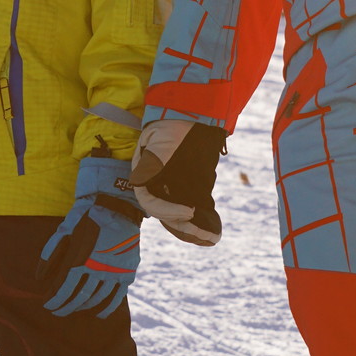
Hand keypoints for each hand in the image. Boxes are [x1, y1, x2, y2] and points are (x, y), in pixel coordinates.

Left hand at [38, 154, 142, 317]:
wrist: (118, 207)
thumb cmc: (87, 217)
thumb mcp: (65, 229)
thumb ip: (51, 253)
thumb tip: (38, 277)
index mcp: (80, 257)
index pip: (64, 288)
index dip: (55, 300)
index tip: (48, 306)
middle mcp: (97, 268)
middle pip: (79, 297)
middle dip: (65, 307)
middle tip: (58, 311)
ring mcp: (114, 271)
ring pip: (96, 298)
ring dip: (82, 307)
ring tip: (74, 308)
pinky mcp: (127, 272)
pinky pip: (116, 297)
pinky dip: (106, 308)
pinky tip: (97, 313)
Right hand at [130, 119, 225, 246]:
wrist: (191, 117)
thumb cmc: (170, 128)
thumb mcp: (157, 143)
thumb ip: (150, 162)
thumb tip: (139, 181)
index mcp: (146, 179)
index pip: (152, 204)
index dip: (168, 211)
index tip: (190, 210)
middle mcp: (160, 188)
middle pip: (168, 216)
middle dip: (185, 228)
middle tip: (205, 234)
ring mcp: (176, 190)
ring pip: (181, 218)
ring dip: (195, 231)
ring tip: (212, 239)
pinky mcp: (193, 189)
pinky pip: (196, 210)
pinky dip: (204, 221)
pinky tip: (215, 232)